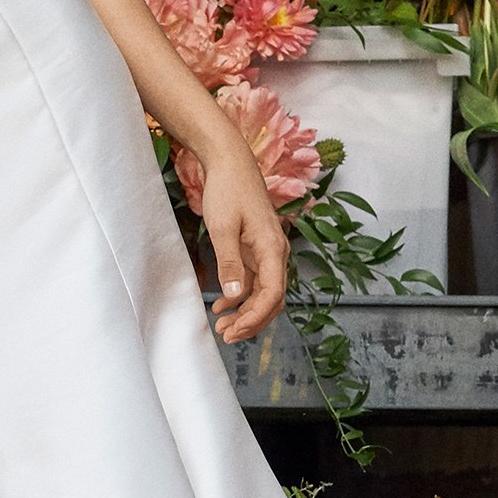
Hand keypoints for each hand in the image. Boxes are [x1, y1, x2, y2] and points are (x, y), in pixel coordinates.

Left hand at [193, 142, 289, 346]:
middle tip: (226, 335)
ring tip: (222, 325)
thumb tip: (235, 296)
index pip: (273, 294)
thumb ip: (230, 263)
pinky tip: (222, 304)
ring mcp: (268, 251)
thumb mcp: (222, 227)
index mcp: (273, 248)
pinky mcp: (257, 248)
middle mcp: (276, 253)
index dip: (255, 317)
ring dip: (245, 311)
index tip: (234, 330)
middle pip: (272, 298)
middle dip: (251, 320)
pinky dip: (240, 295)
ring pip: (263, 292)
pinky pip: (254, 280)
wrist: (230, 162)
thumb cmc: (228, 190)